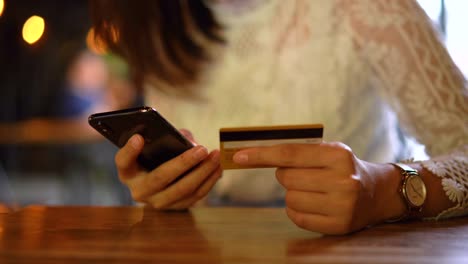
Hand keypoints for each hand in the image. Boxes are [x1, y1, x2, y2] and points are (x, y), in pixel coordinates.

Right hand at [115, 134, 221, 209]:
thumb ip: (168, 138)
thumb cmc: (158, 156)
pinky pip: (195, 196)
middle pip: (160, 177)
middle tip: (202, 149)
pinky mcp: (176, 208)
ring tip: (215, 156)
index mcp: (128, 172)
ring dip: (203, 172)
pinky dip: (209, 181)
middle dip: (184, 163)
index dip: (129, 151)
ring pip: (182, 189)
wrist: (163, 183)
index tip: (139, 137)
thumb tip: (188, 140)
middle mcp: (139, 190)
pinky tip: (218, 168)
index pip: (123, 161)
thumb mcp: (156, 146)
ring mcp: (157, 202)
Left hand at [232, 142, 403, 234]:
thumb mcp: (327, 151)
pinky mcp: (338, 226)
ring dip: (292, 193)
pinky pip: (296, 217)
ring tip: (312, 189)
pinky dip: (296, 210)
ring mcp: (341, 206)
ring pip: (289, 199)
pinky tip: (314, 203)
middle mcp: (342, 181)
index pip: (289, 154)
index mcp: (338, 156)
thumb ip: (296, 151)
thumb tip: (253, 154)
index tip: (238, 157)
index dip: (261, 155)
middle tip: (302, 174)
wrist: (376, 193)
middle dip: (285, 175)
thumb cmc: (343, 168)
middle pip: (286, 178)